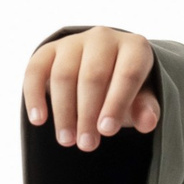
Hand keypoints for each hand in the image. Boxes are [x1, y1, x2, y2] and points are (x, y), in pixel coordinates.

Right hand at [24, 27, 160, 151]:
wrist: (105, 70)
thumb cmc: (127, 88)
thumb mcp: (143, 98)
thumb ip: (146, 108)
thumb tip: (148, 123)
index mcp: (135, 47)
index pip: (127, 74)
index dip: (116, 104)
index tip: (106, 132)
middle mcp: (104, 37)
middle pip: (92, 76)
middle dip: (87, 114)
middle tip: (86, 145)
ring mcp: (74, 41)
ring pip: (63, 75)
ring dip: (63, 111)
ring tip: (67, 141)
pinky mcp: (49, 49)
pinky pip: (35, 70)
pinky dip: (34, 96)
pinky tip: (39, 121)